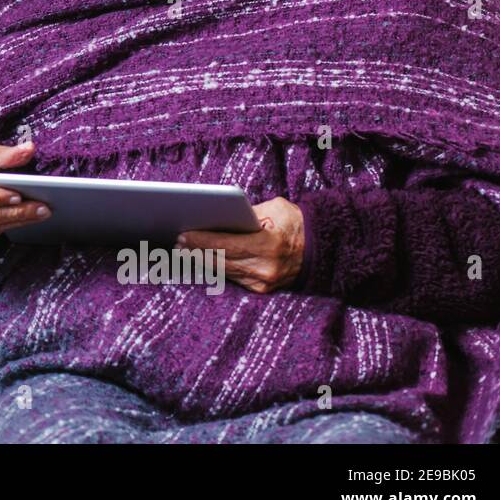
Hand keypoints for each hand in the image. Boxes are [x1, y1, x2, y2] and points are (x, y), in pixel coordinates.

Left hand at [176, 196, 304, 293]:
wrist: (323, 248)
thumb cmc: (296, 222)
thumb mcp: (274, 209)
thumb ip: (246, 214)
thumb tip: (216, 215)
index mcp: (270, 246)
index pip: (227, 245)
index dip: (202, 241)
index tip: (183, 235)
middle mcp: (266, 269)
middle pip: (221, 261)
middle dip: (196, 251)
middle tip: (176, 242)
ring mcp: (264, 283)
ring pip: (224, 271)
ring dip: (201, 260)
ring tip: (183, 250)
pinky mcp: (262, 290)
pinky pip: (232, 277)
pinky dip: (215, 267)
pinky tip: (200, 259)